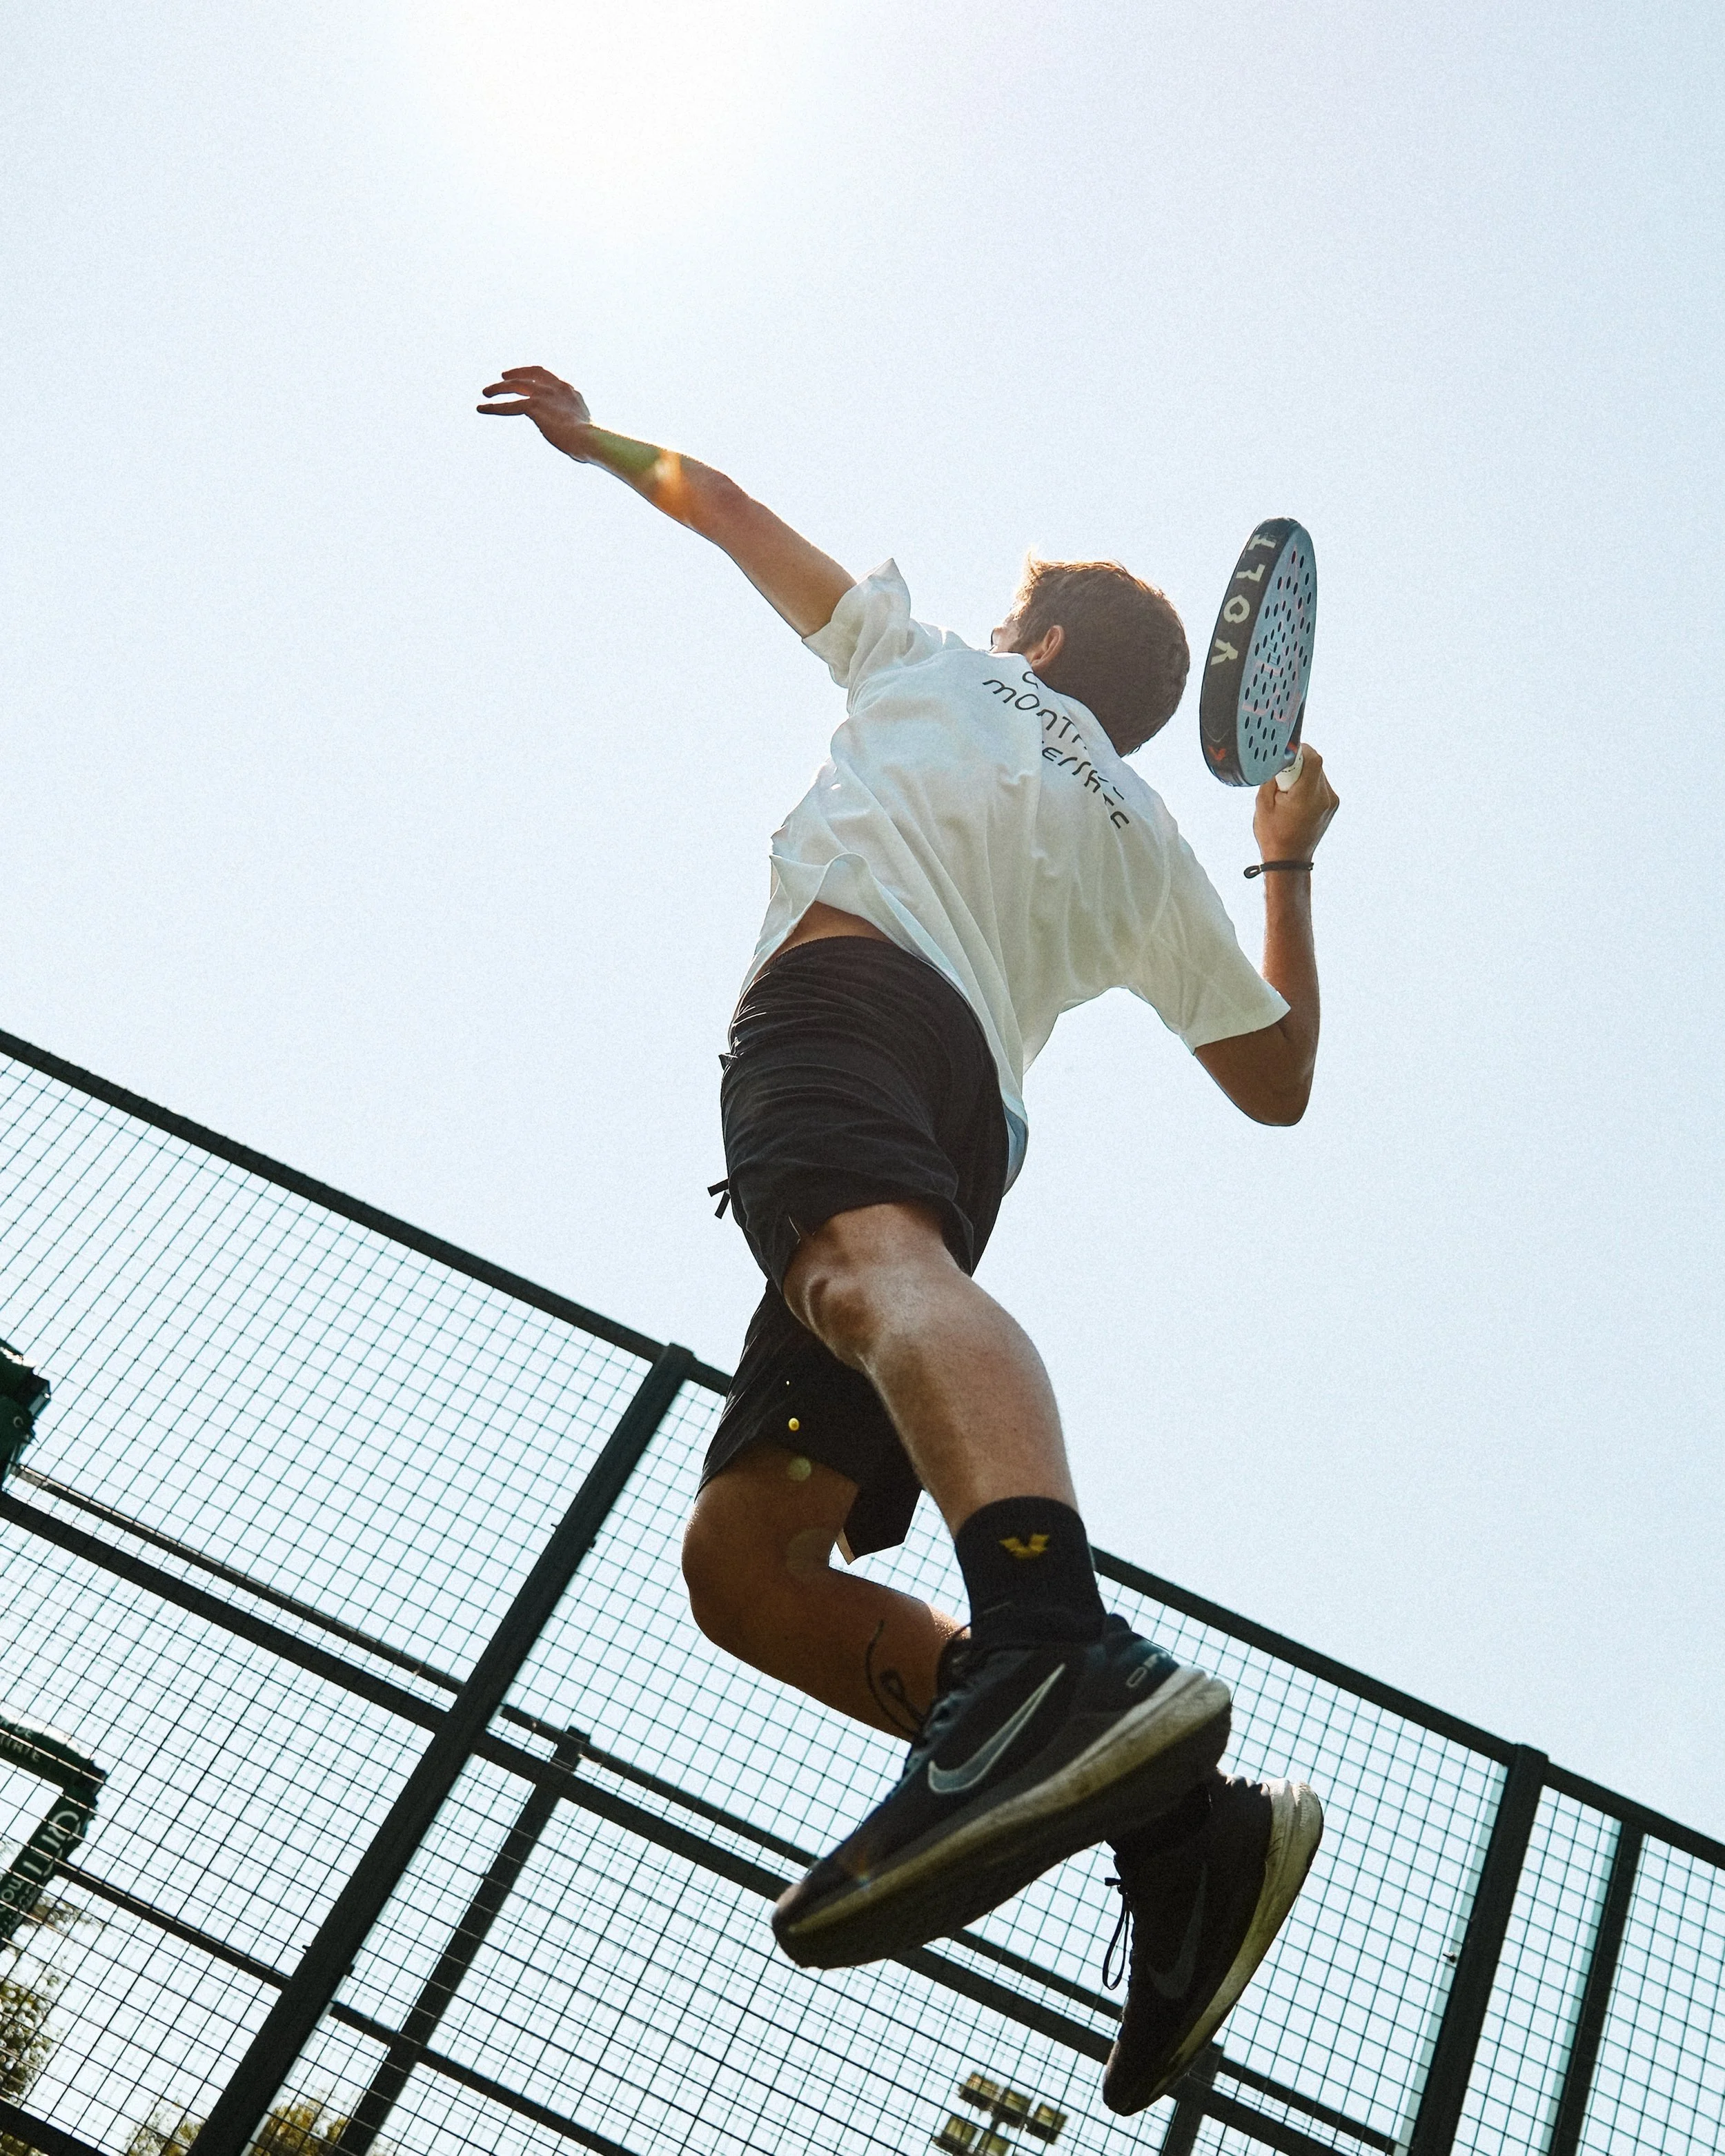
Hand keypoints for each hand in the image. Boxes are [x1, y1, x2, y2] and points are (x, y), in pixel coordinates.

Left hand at [477, 365, 592, 457]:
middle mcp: (554, 387)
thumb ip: (573, 424)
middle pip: (528, 375)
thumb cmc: (590, 441)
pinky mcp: (534, 406)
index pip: (545, 375)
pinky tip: (482, 408)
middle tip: (501, 377)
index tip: (524, 376)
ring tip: (485, 392)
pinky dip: (494, 407)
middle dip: (514, 374)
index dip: (532, 374)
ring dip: (498, 388)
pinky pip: (509, 406)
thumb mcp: (583, 426)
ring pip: (514, 386)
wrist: (589, 438)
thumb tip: (575, 441)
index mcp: (568, 389)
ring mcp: (544, 394)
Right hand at [1253, 744, 1337, 862]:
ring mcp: (1331, 802)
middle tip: (1282, 778)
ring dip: (1303, 775)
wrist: (1289, 861)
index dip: (1299, 750)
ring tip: (1288, 793)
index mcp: (1306, 796)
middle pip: (1315, 764)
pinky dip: (1309, 785)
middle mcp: (1324, 797)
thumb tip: (1278, 758)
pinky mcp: (1332, 805)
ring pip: (1318, 773)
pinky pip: (1321, 785)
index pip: (1312, 758)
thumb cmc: (1273, 835)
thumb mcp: (1263, 804)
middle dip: (1298, 765)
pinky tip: (1296, 800)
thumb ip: (1272, 776)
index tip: (1286, 754)